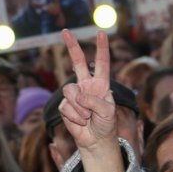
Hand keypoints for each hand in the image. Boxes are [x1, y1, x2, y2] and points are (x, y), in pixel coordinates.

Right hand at [58, 30, 116, 152]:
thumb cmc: (106, 124)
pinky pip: (66, 106)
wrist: (95, 140)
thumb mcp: (107, 112)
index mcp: (101, 84)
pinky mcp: (65, 105)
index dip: (102, 48)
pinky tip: (81, 122)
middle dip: (72, 46)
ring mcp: (74, 94)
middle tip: (65, 31)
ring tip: (87, 117)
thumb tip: (77, 95)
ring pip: (69, 91)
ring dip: (79, 107)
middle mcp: (87, 85)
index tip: (101, 33)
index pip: (102, 63)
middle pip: (78, 62)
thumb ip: (95, 101)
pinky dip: (74, 116)